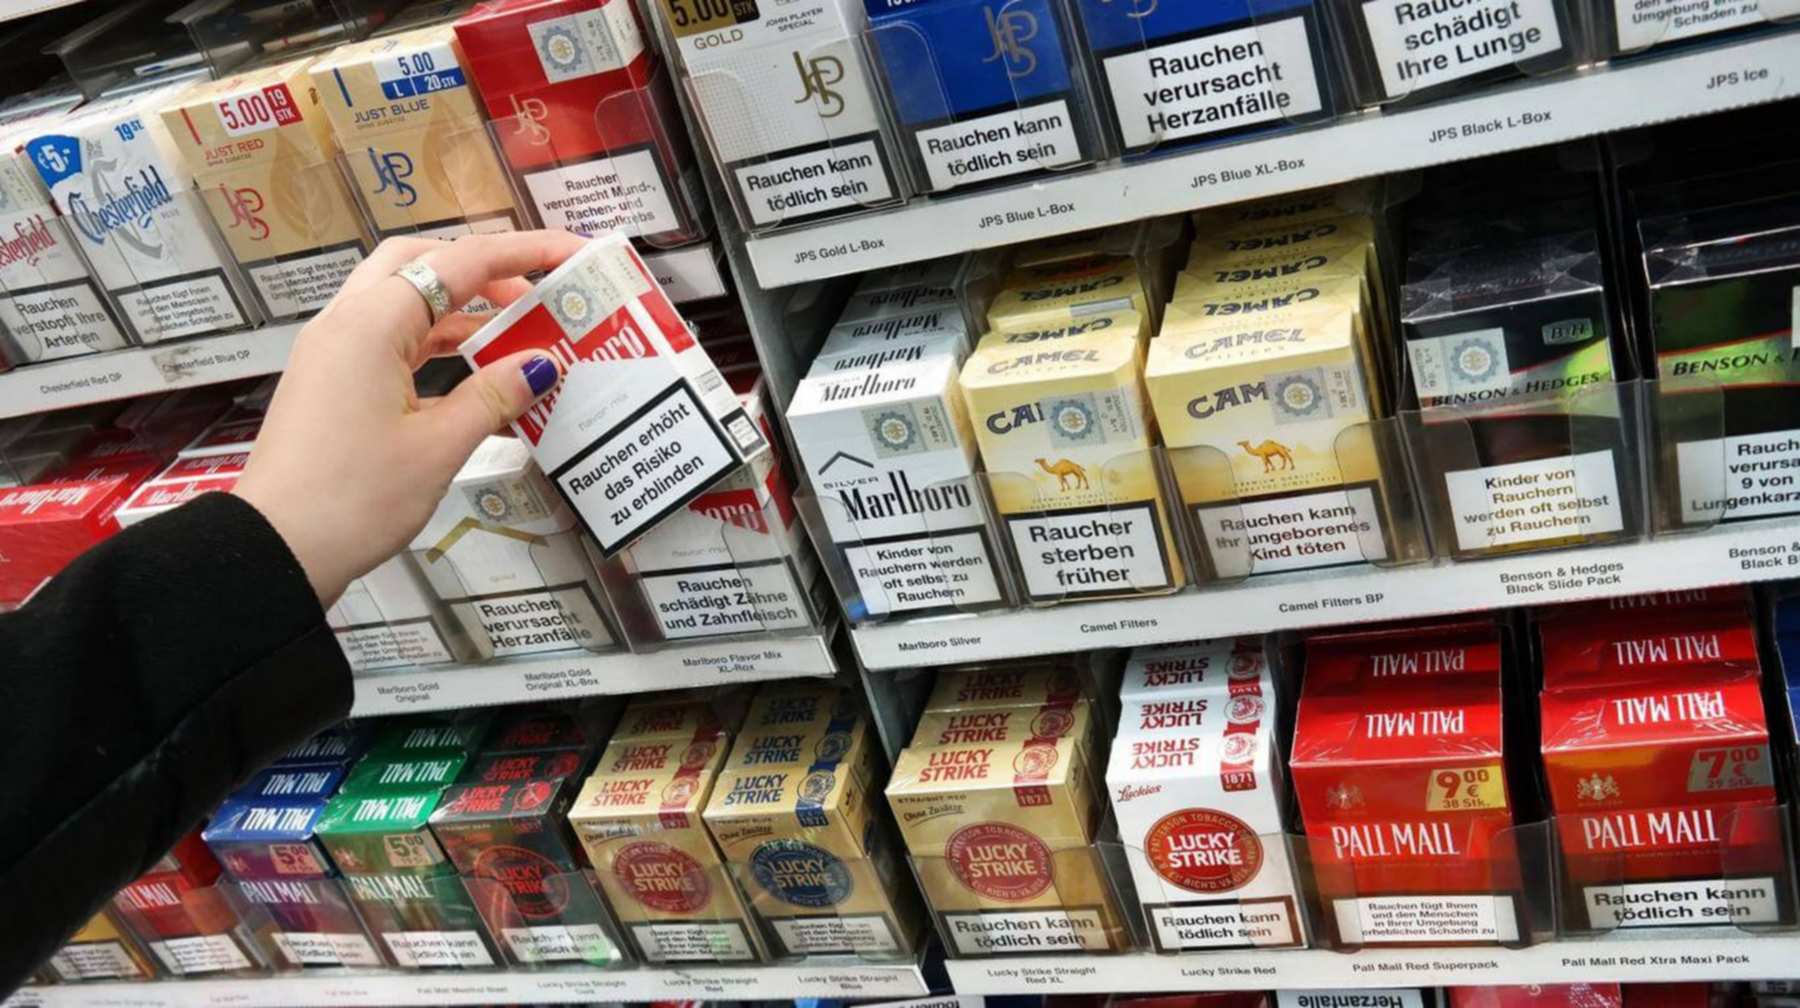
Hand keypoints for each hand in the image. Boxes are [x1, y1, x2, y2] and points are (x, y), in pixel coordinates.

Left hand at [234, 229, 588, 605]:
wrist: (276, 549)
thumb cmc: (351, 500)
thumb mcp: (439, 447)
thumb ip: (494, 396)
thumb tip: (541, 364)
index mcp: (371, 324)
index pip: (460, 262)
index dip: (524, 253)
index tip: (572, 254)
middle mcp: (345, 323)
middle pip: (421, 262)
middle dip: (483, 268)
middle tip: (535, 293)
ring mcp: (333, 351)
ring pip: (402, 300)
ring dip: (458, 307)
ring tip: (514, 332)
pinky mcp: (330, 381)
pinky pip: (388, 338)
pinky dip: (433, 341)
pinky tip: (471, 371)